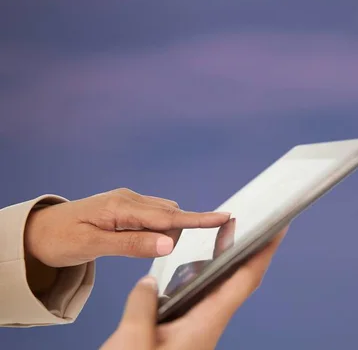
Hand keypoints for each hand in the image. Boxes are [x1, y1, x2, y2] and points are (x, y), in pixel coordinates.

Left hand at [24, 188, 229, 267]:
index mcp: (121, 206)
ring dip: (163, 233)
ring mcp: (128, 202)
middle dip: (173, 234)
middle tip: (147, 252)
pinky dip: (156, 230)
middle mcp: (129, 199)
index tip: (224, 218)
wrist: (38, 232)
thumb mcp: (92, 246)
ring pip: (163, 215)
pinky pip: (153, 217)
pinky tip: (142, 240)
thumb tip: (168, 244)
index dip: (199, 219)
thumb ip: (132, 245)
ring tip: (134, 247)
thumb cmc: (60, 239)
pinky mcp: (127, 208)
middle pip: (170, 216)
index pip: (168, 216)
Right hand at [101, 228, 287, 349]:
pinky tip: (181, 274)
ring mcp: (196, 333)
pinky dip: (195, 281)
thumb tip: (149, 282)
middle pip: (236, 282)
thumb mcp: (132, 340)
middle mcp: (207, 326)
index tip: (279, 230)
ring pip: (215, 292)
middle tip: (247, 224)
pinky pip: (195, 302)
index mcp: (206, 325)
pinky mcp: (182, 338)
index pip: (245, 280)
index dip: (264, 253)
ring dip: (219, 265)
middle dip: (247, 251)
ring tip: (218, 239)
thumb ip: (143, 304)